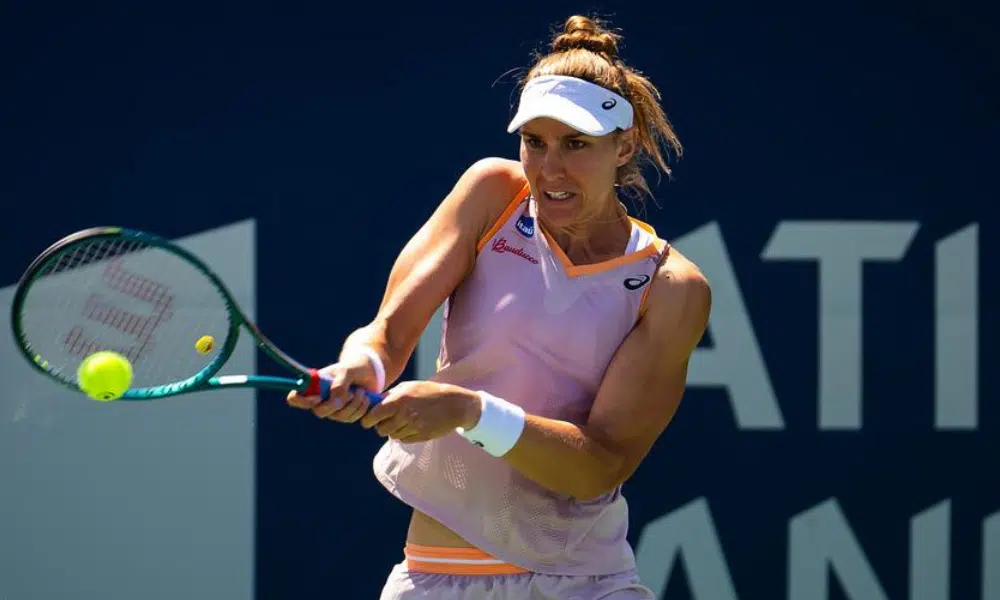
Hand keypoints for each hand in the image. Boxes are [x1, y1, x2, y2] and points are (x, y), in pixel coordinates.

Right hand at [286, 352, 378, 422]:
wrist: (370, 371)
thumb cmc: (353, 368)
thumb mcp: (347, 372)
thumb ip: (339, 385)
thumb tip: (335, 402)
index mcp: (313, 386)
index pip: (294, 398)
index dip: (302, 401)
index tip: (318, 397)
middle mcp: (320, 400)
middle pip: (320, 412)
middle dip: (338, 403)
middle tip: (351, 392)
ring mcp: (332, 410)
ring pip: (339, 416)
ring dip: (354, 403)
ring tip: (361, 391)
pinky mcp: (346, 415)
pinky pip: (351, 418)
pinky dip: (361, 407)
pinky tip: (365, 397)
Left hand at [359, 380, 480, 442]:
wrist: (455, 404)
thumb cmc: (430, 392)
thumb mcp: (409, 386)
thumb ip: (390, 395)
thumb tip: (373, 403)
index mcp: (399, 400)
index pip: (373, 415)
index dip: (368, 419)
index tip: (369, 420)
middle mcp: (404, 414)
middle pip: (381, 429)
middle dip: (381, 426)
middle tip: (387, 421)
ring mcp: (413, 427)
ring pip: (392, 436)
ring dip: (394, 430)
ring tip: (403, 421)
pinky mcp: (420, 436)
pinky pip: (404, 440)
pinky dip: (404, 435)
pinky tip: (412, 426)